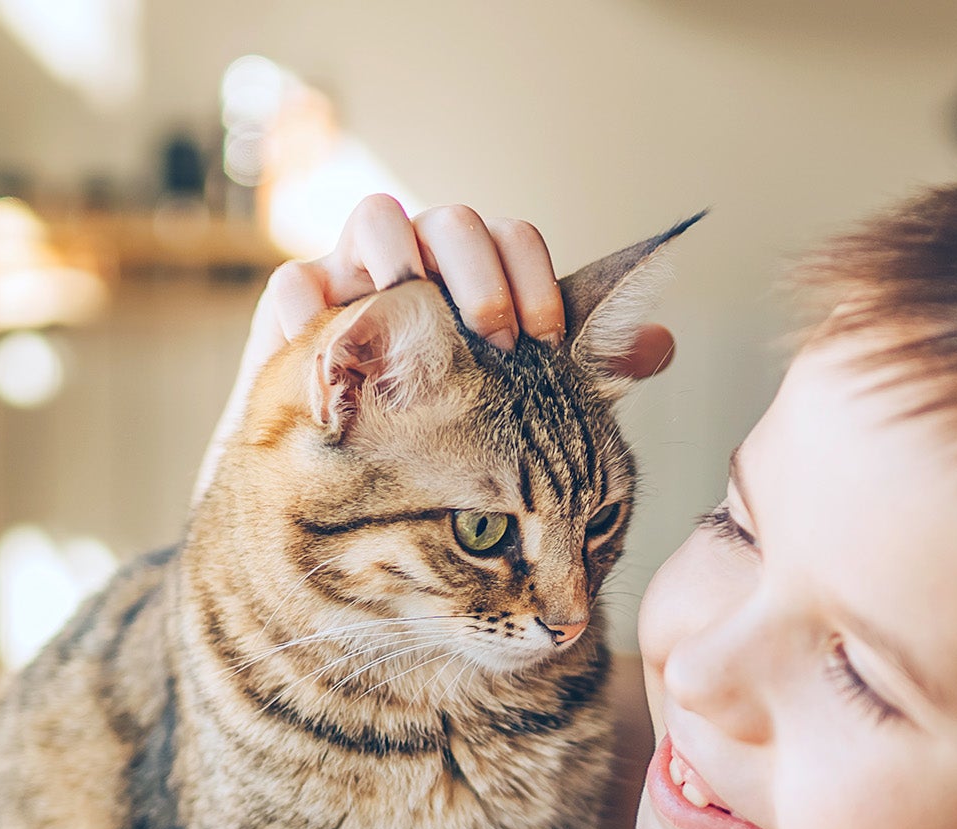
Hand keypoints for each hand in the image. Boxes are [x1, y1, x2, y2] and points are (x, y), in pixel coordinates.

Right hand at [194, 194, 676, 497]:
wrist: (352, 481)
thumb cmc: (448, 433)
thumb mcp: (522, 409)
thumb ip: (584, 373)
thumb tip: (662, 346)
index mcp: (476, 275)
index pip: (512, 239)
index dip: (535, 277)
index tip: (549, 337)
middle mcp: (420, 263)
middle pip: (452, 221)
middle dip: (481, 273)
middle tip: (498, 342)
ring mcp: (352, 278)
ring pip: (375, 220)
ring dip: (404, 264)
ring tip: (421, 330)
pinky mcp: (293, 312)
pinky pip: (293, 283)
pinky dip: (313, 305)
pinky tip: (335, 352)